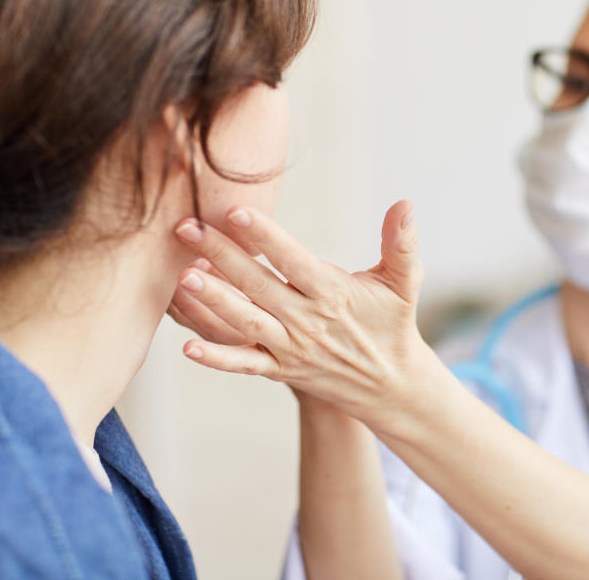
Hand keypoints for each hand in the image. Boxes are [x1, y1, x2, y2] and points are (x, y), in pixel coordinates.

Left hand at [171, 200, 433, 430]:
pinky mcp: (282, 370)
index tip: (237, 211)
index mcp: (333, 293)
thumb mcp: (404, 281)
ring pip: (245, 322)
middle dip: (220, 255)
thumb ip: (400, 243)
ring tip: (183, 277)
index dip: (266, 237)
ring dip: (213, 300)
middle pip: (258, 285)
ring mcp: (292, 348)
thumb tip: (405, 203)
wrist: (391, 384)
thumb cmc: (393, 323)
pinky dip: (217, 358)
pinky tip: (187, 347)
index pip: (293, 261)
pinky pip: (245, 364)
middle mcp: (308, 321)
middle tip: (186, 227)